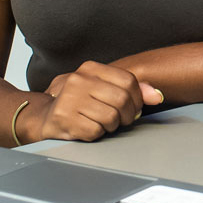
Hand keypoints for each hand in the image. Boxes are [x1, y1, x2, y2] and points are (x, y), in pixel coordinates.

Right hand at [23, 61, 163, 141]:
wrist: (45, 116)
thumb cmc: (79, 102)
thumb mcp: (102, 88)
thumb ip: (131, 89)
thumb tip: (157, 95)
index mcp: (90, 68)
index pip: (129, 81)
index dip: (137, 98)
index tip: (133, 107)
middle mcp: (79, 80)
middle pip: (122, 100)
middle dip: (126, 115)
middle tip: (120, 119)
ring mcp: (70, 99)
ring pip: (111, 117)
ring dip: (111, 126)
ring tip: (101, 122)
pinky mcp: (65, 119)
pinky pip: (96, 131)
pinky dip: (97, 133)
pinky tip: (88, 128)